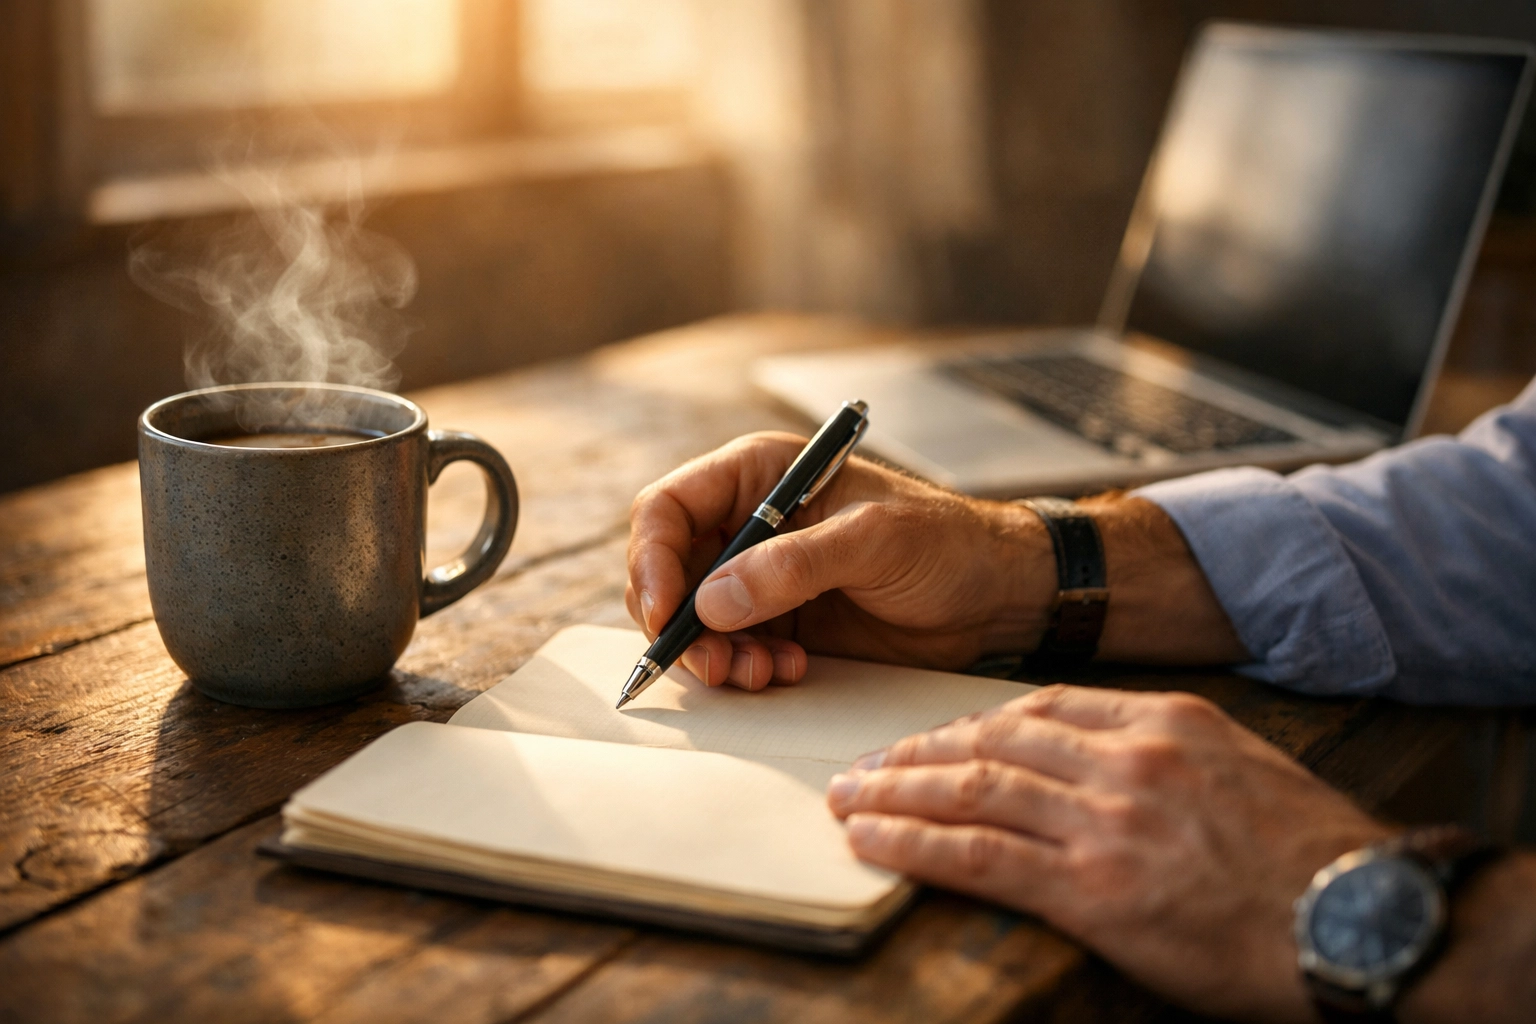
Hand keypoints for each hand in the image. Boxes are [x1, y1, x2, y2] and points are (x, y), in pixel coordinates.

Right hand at [626, 432, 1054, 689]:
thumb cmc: (945, 543)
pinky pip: (731, 648)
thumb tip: (712, 602)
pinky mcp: (780, 622)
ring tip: (758, 673)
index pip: (667, 509)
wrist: (995, 596)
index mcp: (760, 475)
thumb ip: (793, 566)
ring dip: (712, 654)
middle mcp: (749, 523)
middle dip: (680, 622)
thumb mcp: (874, 541)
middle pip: (668, 571)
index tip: (664, 612)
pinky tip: (784, 672)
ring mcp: (761, 575)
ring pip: (694, 619)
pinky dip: (743, 667)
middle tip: (715, 663)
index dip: (651, 559)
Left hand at [826, 685, 1390, 1023]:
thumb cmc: (1309, 856)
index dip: (967, 724)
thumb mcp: (1241, 770)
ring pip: (972, 788)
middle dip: (917, 752)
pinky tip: (875, 841)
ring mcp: (1107, 821)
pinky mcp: (1095, 889)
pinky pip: (980, 855)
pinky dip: (917, 844)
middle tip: (866, 765)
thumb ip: (1165, 753)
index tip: (930, 739)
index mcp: (1163, 722)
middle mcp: (1126, 760)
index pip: (1037, 706)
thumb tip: (1093, 760)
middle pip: (991, 740)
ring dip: (898, 793)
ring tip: (851, 799)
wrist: (1362, 917)